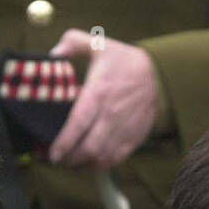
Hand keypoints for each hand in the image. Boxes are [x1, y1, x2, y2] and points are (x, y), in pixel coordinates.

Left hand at [47, 29, 160, 168]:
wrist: (157, 74)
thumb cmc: (123, 60)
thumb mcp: (98, 43)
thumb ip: (72, 43)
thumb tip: (52, 54)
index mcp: (99, 93)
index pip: (78, 124)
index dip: (64, 143)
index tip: (52, 154)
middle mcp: (111, 115)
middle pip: (89, 148)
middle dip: (70, 160)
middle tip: (57, 160)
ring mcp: (124, 129)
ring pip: (101, 159)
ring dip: (84, 166)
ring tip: (71, 164)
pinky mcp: (133, 139)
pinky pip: (115, 160)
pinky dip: (100, 166)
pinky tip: (89, 163)